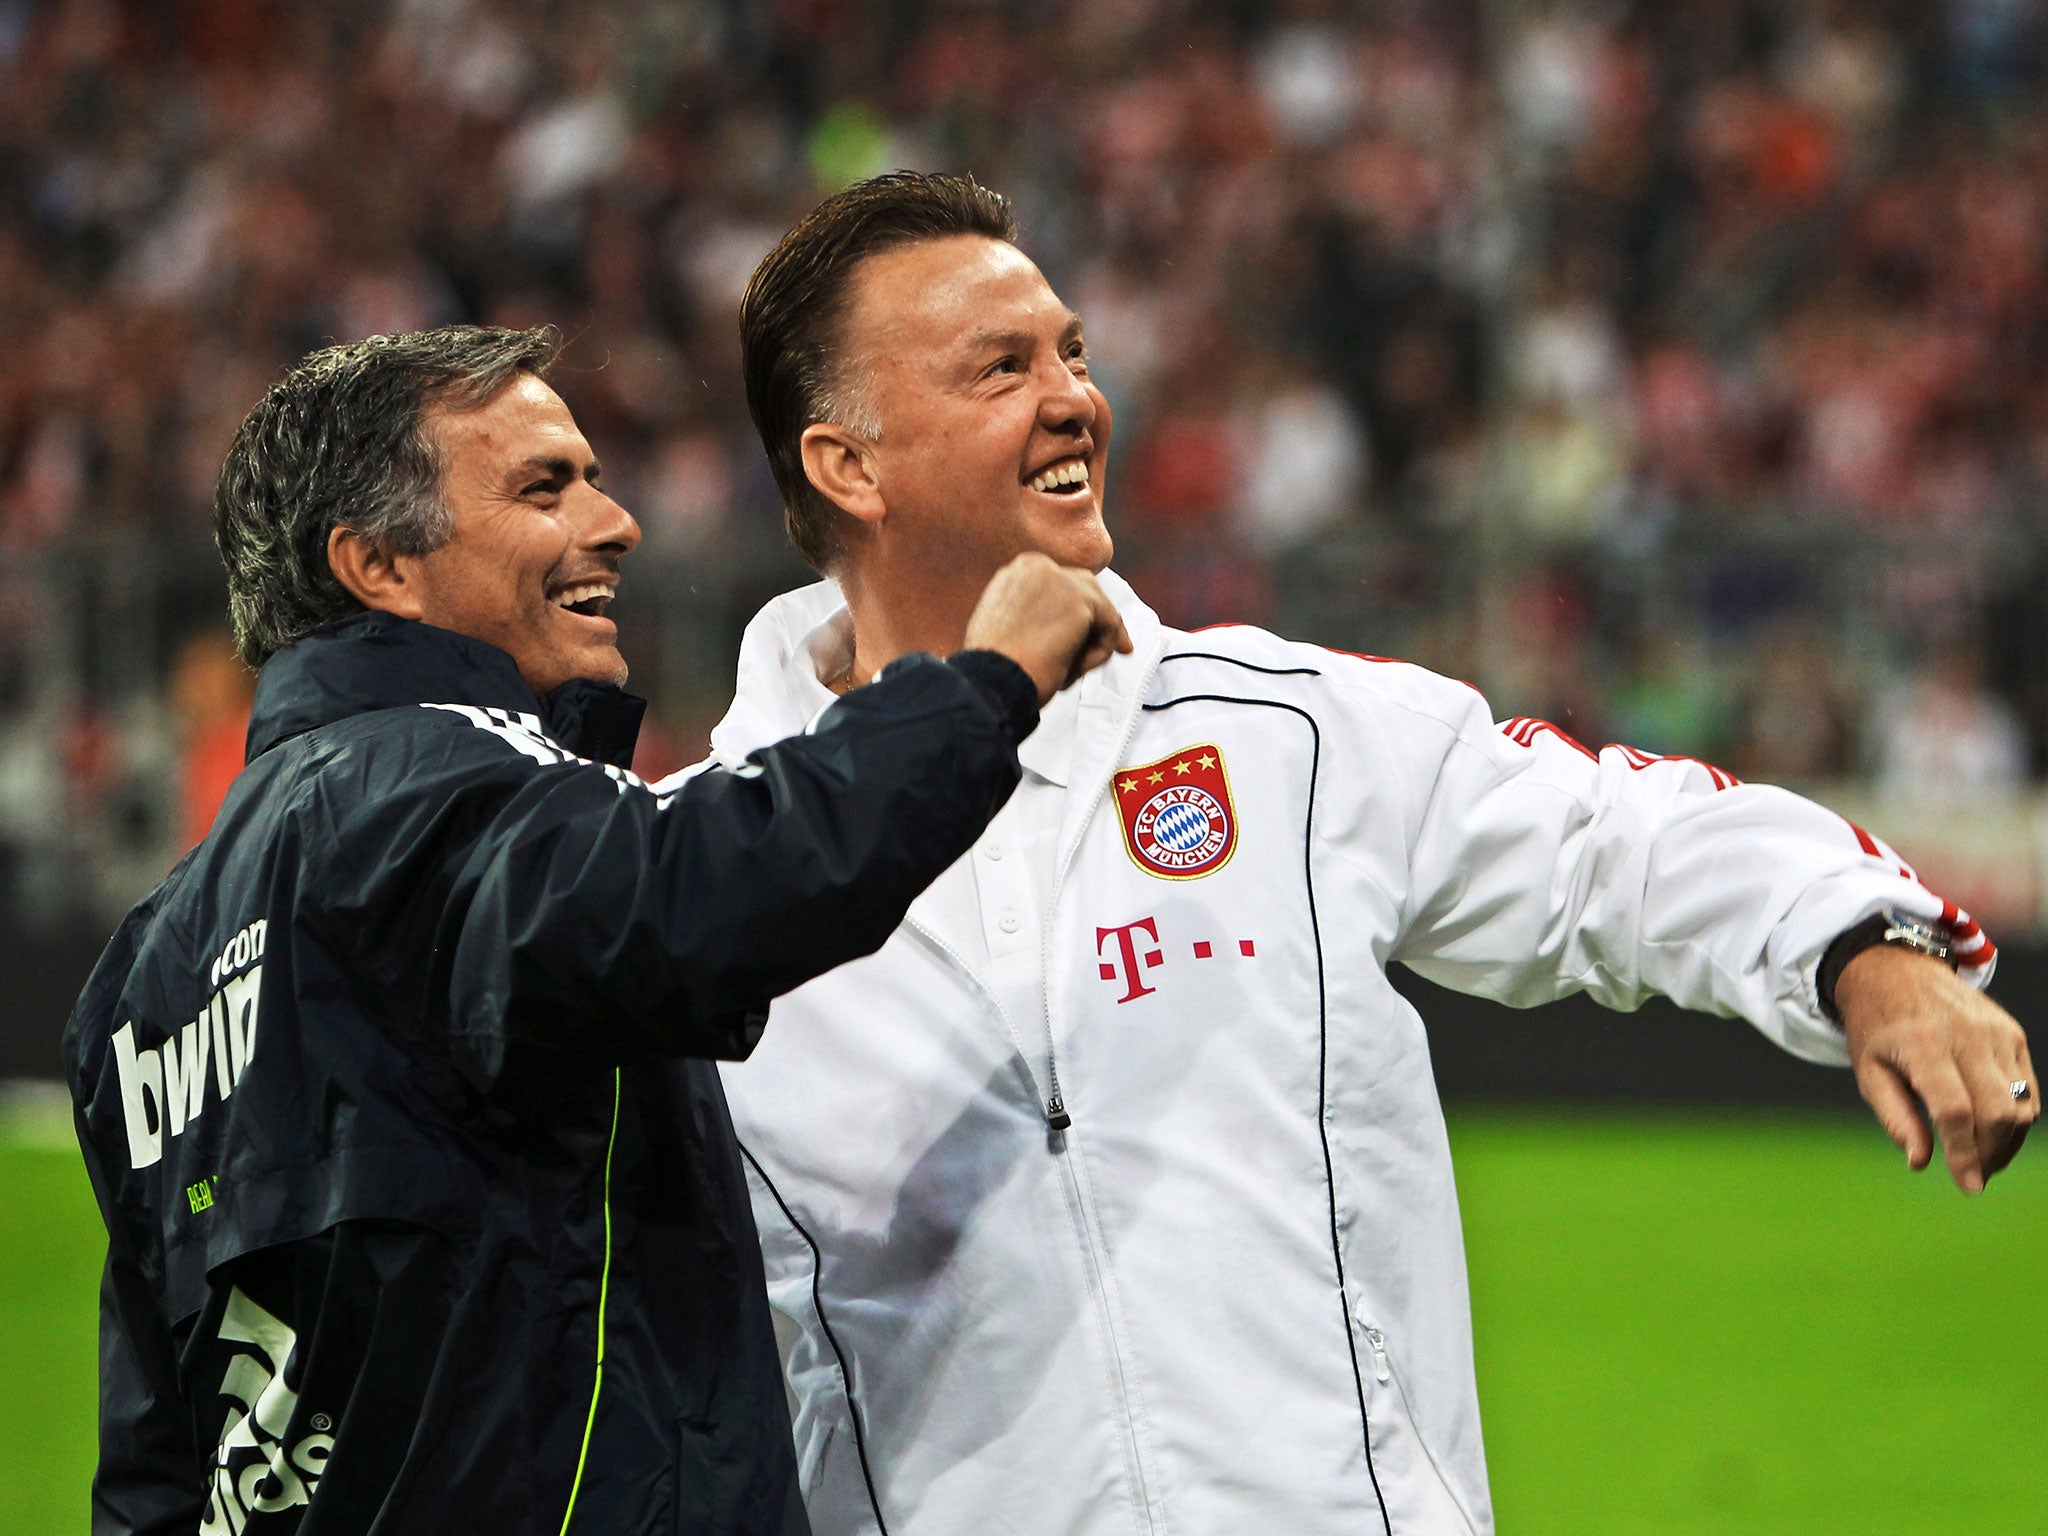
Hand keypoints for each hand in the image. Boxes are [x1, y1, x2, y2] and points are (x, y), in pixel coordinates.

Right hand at [961, 553, 1132, 704]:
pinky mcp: (1080, 601)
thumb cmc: (994, 667)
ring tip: (1067, 673)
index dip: (1080, 611)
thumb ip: (1034, 613)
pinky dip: (1100, 653)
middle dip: (1101, 619)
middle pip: (1087, 588)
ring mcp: (1060, 580)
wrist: (989, 681)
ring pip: (1100, 610)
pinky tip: (1072, 672)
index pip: (1062, 583)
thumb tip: (1064, 625)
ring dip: (1094, 644)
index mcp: (1019, 570)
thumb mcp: (1008, 626)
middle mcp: (1039, 566)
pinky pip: (1110, 626)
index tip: (1090, 635)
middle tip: (1119, 646)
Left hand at [1836, 944, 2037, 1191]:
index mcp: (1923, 1044)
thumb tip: (1920, 1163)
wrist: (1896, 969)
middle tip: (1975, 1174)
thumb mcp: (1868, 1071)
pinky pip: (2028, 1087)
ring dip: (2008, 1142)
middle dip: (1990, 1154)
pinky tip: (1996, 1132)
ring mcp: (1996, 1031)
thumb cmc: (1877, 1027)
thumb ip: (1894, 1117)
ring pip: (2021, 1104)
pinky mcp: (2012, 1032)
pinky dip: (2018, 1117)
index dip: (1965, 1154)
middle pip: (1997, 1112)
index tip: (1968, 1185)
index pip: (1955, 1111)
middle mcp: (1966, 1035)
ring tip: (1985, 1158)